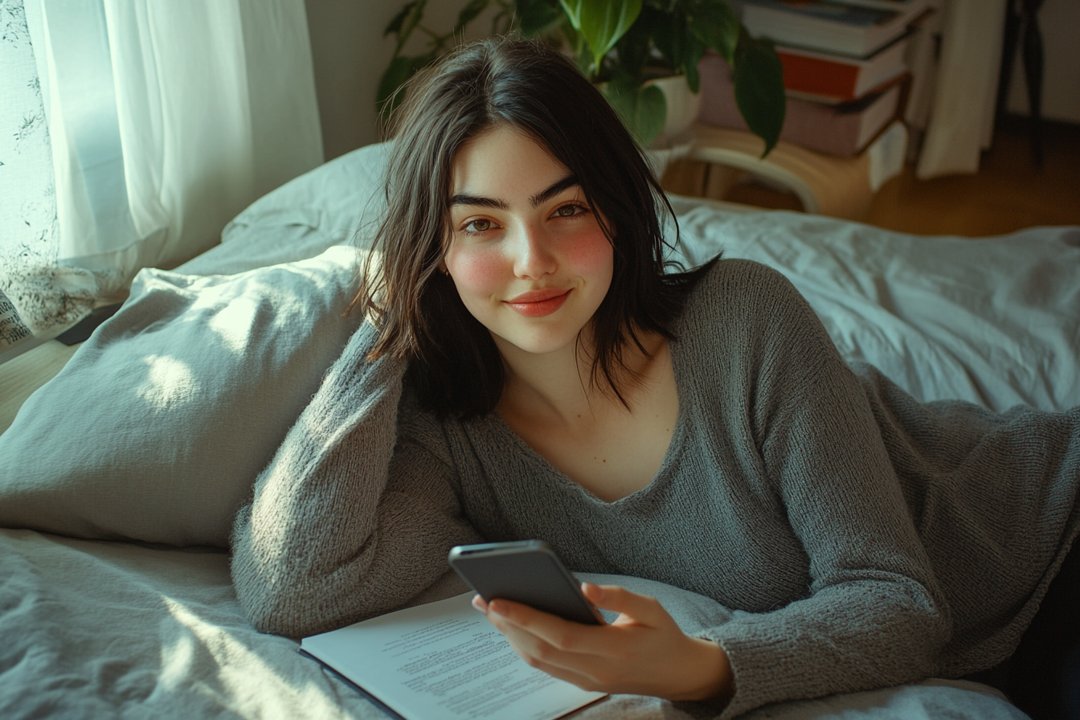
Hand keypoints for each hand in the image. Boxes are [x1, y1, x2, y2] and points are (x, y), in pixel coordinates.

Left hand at [473, 582, 732, 702]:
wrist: (679, 674)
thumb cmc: (663, 634)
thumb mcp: (652, 608)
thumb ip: (619, 597)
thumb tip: (585, 586)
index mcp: (614, 649)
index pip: (561, 636)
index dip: (527, 619)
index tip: (498, 601)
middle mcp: (596, 671)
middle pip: (541, 651)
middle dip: (508, 626)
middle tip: (484, 599)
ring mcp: (587, 680)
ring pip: (539, 661)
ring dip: (511, 636)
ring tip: (491, 609)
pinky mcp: (582, 682)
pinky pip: (546, 665)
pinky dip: (525, 645)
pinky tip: (513, 625)